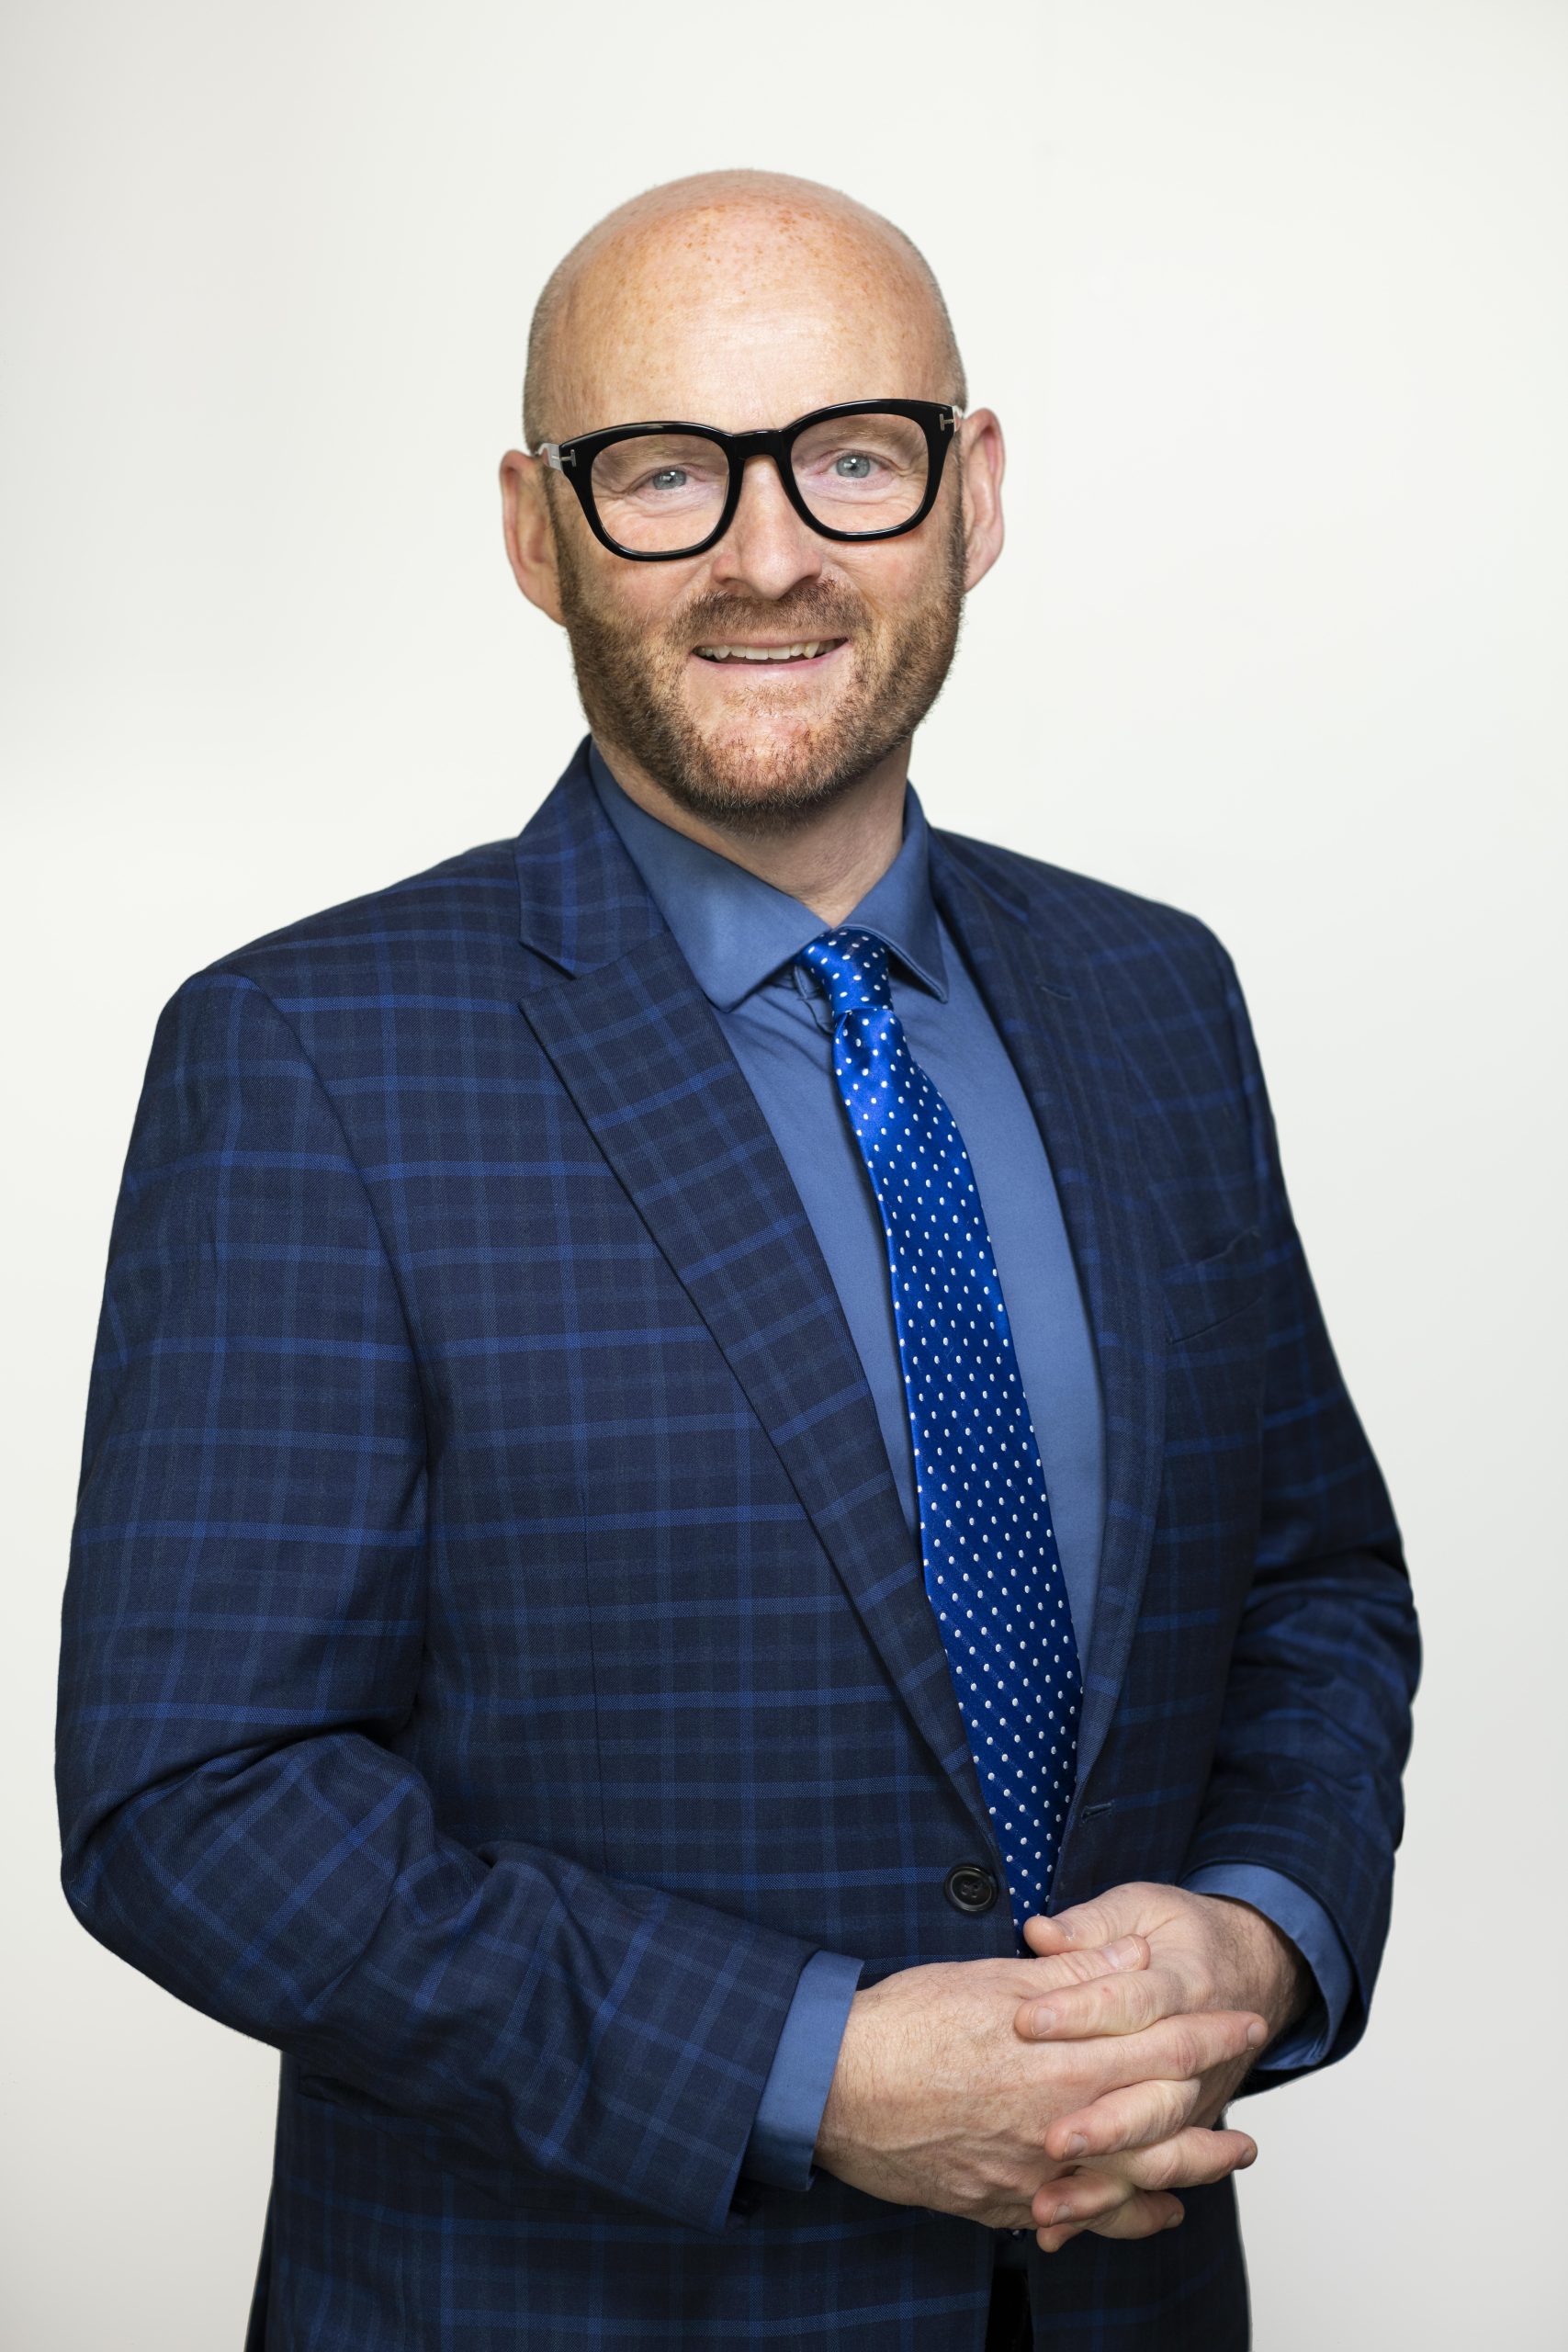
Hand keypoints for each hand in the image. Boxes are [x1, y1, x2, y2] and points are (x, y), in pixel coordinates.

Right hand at [812, 1938, 1265, 2234]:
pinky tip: (1152, 2213)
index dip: (1209, 2035)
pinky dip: (1124, 2218)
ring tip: (1222, 2166)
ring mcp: (1034, 2172)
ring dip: (1186, 2173)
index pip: (1161, 2046)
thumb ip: (1073, 1976)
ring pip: (1132, 2181)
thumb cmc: (907, 2024)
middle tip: (1251, 2119)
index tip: (1243, 2024)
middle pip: (1161, 2125)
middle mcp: (1060, 2125)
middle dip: (1213, 2120)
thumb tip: (1133, 1957)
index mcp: (1063, 2061)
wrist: (835, 2087)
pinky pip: (1081, 2218)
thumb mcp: (992, 1979)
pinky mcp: (1003, 2202)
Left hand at [1013, 1882, 1314, 2251]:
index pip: (1130, 2003)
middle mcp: (1193, 2056)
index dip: (1080, 2009)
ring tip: (1046, 2206)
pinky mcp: (1178, 2131)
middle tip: (1053, 2139)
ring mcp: (1190, 2102)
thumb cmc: (1186, 1933)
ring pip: (1153, 2153)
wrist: (1259, 1967)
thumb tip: (1041, 1933)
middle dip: (1104, 2124)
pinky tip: (1056, 2230)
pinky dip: (1106, 2212)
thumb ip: (1092, 1926)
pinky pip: (1145, 2182)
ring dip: (1101, 2185)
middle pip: (1154, 2095)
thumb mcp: (1143, 1906)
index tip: (1025, 2021)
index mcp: (1183, 1986)